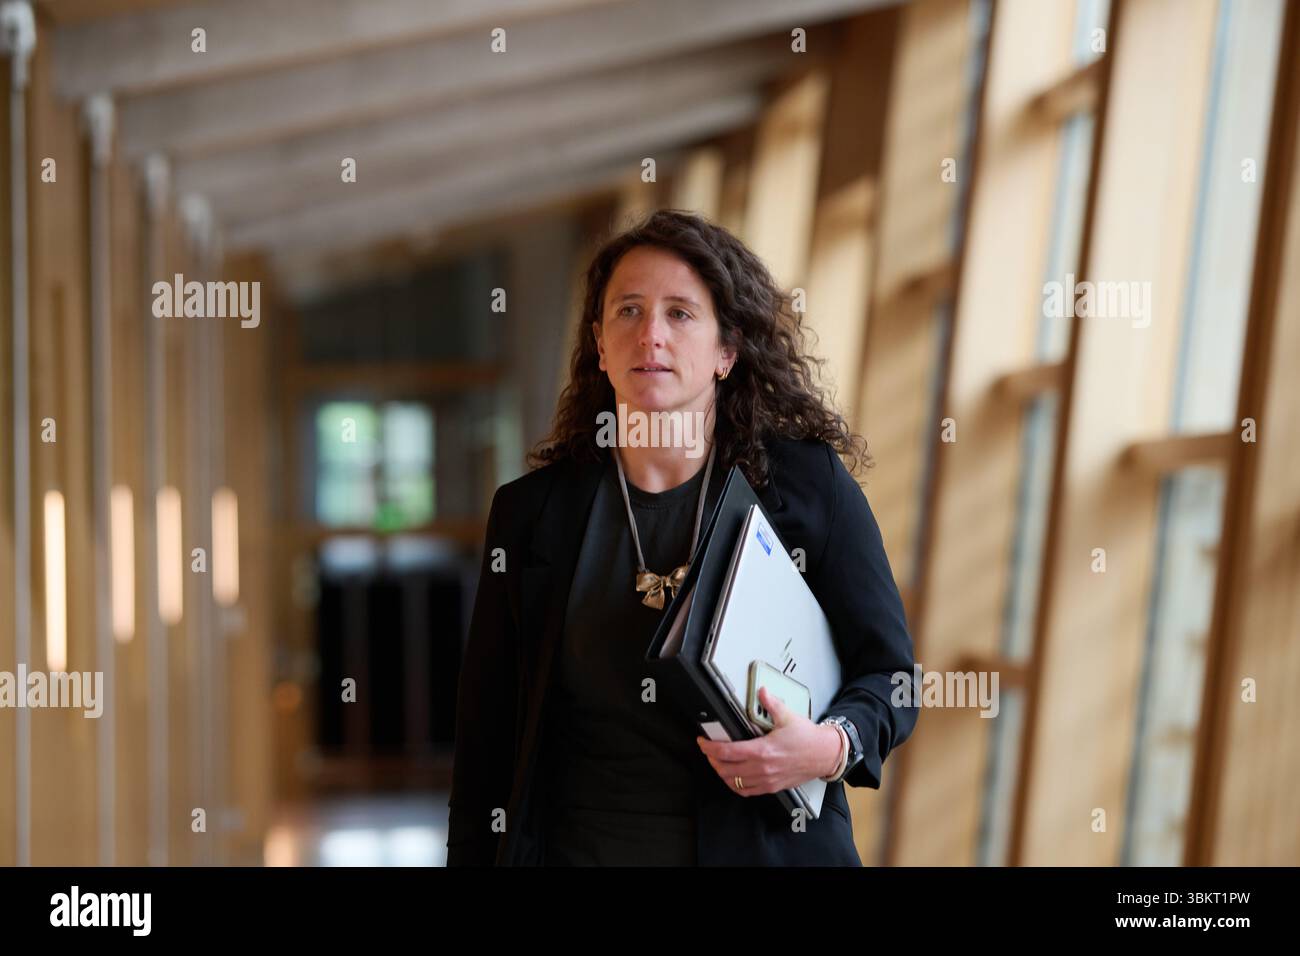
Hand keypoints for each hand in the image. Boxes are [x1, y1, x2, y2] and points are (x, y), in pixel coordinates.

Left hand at [695, 687, 841, 796]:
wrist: (825, 754)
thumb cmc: (808, 739)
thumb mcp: (788, 716)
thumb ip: (771, 703)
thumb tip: (761, 692)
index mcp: (763, 751)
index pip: (727, 752)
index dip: (710, 747)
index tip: (703, 742)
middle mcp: (762, 768)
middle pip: (725, 769)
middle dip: (712, 759)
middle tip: (708, 750)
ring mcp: (767, 780)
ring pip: (734, 782)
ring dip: (721, 773)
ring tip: (717, 763)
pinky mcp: (772, 787)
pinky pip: (747, 791)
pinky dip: (735, 785)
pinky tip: (732, 778)